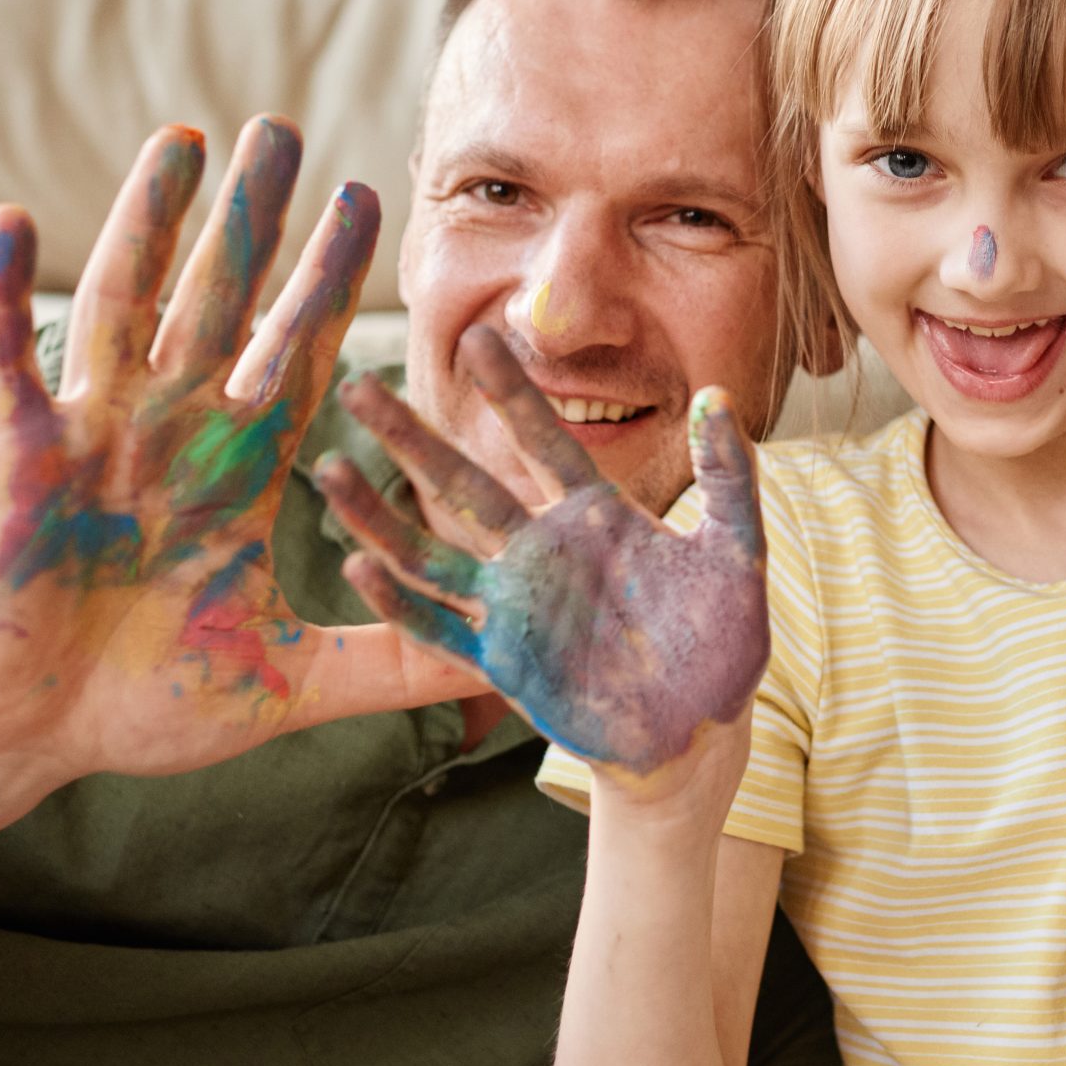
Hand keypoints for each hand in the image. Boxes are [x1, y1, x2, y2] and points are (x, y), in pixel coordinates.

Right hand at [0, 117, 478, 782]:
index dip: (328, 280)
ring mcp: (92, 433)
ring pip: (126, 302)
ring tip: (183, 140)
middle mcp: (170, 429)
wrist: (35, 741)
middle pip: (222, 300)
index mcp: (237, 466)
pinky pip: (4, 362)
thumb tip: (502, 678)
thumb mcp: (295, 680)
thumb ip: (396, 667)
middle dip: (253, 218)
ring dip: (150, 220)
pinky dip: (0, 294)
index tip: (368, 201)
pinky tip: (8, 221)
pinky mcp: (17, 460)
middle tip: (283, 132)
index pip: (297, 350)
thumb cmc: (152, 702)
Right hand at [319, 325, 768, 795]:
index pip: (541, 438)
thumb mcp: (737, 551)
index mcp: (594, 515)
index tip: (475, 335)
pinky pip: (441, 630)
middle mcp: (542, 551)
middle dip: (411, 437)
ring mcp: (516, 607)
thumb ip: (729, 476)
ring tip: (328, 469)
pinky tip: (359, 567)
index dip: (509, 391)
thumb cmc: (721, 639)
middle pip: (464, 484)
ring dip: (379, 515)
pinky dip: (400, 603)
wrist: (704, 730)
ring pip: (432, 552)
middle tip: (358, 386)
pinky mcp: (503, 664)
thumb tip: (719, 393)